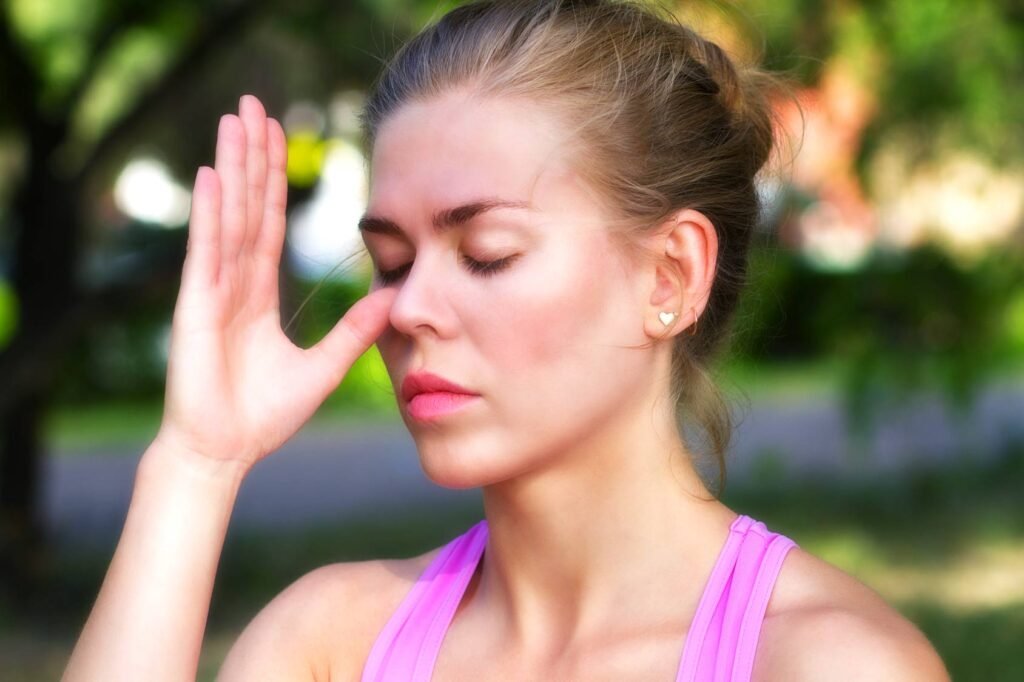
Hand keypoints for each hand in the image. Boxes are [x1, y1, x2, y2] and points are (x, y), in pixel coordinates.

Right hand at [154, 94, 395, 472]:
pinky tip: (215, 177)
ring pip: (228, 218)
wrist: (226, 452)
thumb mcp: (322, 367)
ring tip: (235, 120)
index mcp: (258, 294)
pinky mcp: (197, 309)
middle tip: (254, 105)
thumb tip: (391, 298)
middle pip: (247, 206)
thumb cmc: (263, 416)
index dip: (275, 181)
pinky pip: (206, 253)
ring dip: (232, 168)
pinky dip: (210, 215)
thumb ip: (353, 331)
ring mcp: (212, 292)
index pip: (270, 224)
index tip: (280, 137)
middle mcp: (233, 283)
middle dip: (251, 156)